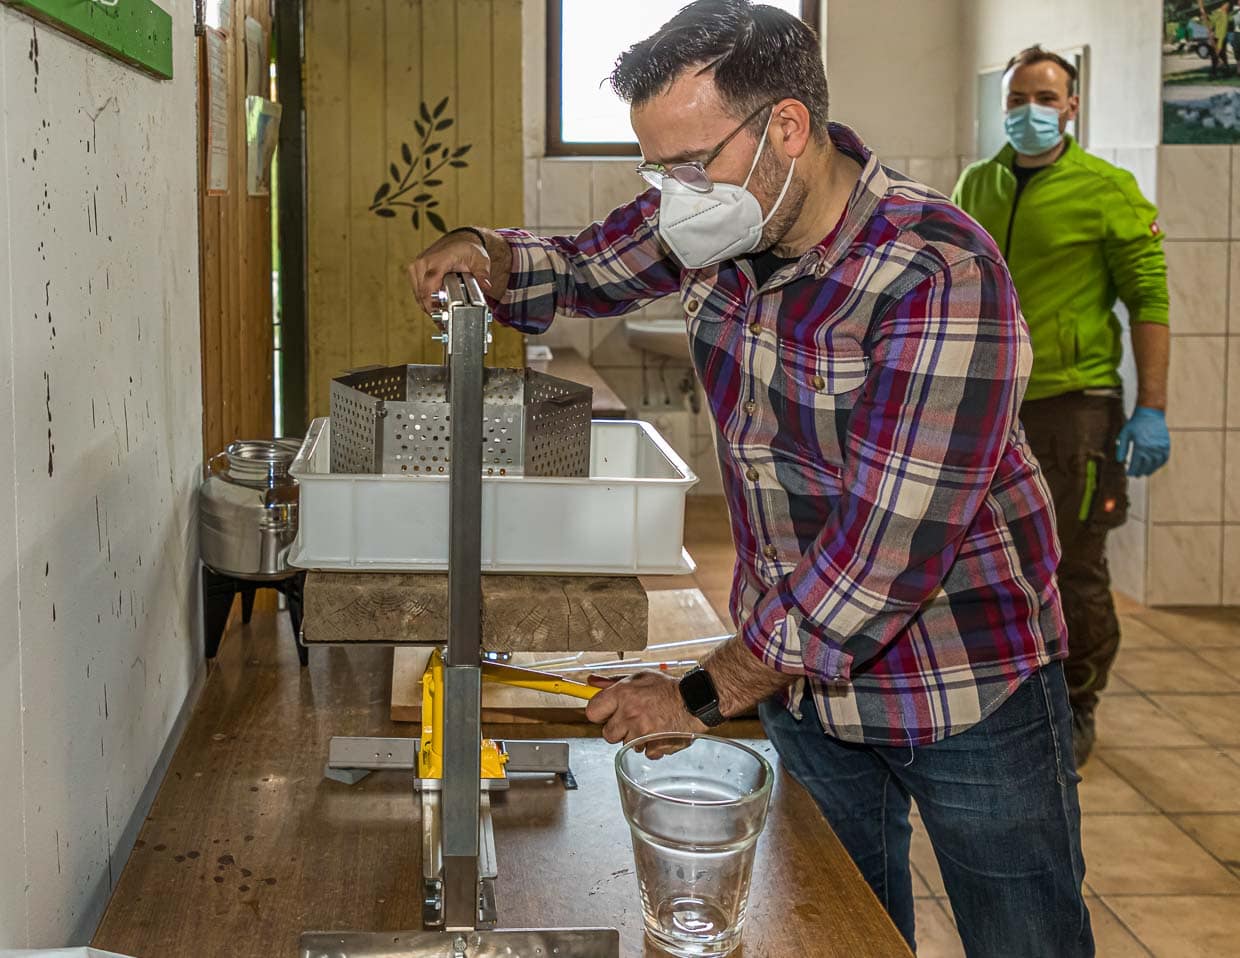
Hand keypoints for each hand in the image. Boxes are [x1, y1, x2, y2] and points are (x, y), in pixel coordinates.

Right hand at [405, 230, 492, 314]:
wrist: (458, 242)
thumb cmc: (467, 250)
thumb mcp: (480, 261)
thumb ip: (483, 274)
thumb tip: (486, 286)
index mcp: (438, 259)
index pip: (429, 284)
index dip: (433, 303)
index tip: (442, 315)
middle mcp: (423, 262)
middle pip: (422, 294)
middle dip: (433, 309)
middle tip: (447, 320)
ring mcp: (416, 267)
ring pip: (418, 295)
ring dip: (429, 307)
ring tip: (444, 315)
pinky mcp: (414, 272)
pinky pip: (417, 292)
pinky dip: (426, 301)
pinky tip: (437, 306)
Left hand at [585, 672, 706, 747]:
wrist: (695, 700)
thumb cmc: (667, 688)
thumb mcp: (639, 678)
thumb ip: (612, 682)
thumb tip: (591, 682)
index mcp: (622, 694)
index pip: (592, 712)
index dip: (599, 714)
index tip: (606, 713)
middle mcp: (630, 714)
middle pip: (607, 734)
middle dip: (618, 729)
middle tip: (632, 719)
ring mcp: (642, 732)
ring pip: (625, 744)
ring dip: (635, 738)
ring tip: (650, 724)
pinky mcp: (654, 746)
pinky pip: (644, 753)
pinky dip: (651, 746)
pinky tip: (659, 733)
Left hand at [1116, 406, 1170, 476]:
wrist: (1151, 413)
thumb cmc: (1135, 424)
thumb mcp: (1125, 434)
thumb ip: (1122, 448)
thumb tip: (1119, 461)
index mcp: (1140, 446)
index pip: (1136, 464)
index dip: (1132, 470)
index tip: (1128, 474)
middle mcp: (1152, 448)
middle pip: (1146, 465)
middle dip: (1140, 472)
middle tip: (1135, 475)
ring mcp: (1160, 446)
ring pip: (1156, 464)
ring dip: (1150, 470)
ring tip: (1145, 473)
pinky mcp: (1166, 444)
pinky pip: (1164, 458)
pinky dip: (1159, 464)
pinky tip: (1154, 466)